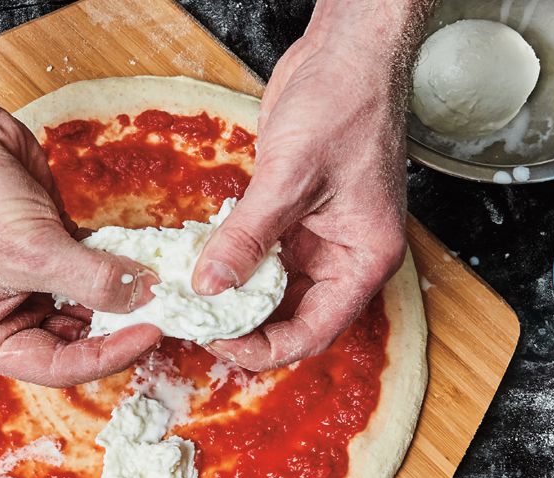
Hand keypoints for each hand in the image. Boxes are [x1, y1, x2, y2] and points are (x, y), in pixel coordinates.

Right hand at [0, 106, 161, 386]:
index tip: (151, 333)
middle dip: (119, 328)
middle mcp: (7, 318)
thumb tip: (148, 295)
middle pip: (77, 342)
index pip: (59, 366)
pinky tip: (144, 261)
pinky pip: (92, 271)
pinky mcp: (50, 250)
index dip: (109, 355)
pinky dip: (116, 267)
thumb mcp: (35, 251)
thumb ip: (95, 280)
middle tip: (165, 313)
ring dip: (122, 298)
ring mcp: (30, 284)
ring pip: (88, 307)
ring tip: (159, 289)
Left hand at [190, 9, 413, 371]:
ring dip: (234, 296)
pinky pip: (260, 252)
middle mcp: (344, 256)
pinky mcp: (293, 214)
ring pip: (271, 288)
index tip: (220, 346)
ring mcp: (318, 236)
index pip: (314, 331)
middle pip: (292, 317)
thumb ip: (247, 236)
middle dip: (245, 326)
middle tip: (195, 324)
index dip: (265, 348)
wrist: (347, 52)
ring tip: (190, 299)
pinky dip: (232, 260)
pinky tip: (198, 262)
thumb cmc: (345, 105)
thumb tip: (209, 285)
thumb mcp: (290, 177)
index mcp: (363, 260)